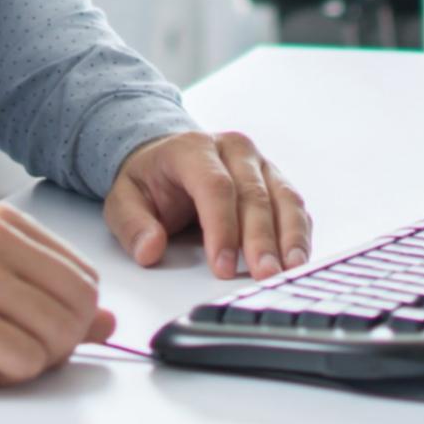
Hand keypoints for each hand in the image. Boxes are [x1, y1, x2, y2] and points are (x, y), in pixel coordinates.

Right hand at [0, 203, 114, 388]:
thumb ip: (46, 296)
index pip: (84, 277)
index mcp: (0, 221)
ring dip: (27, 360)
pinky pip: (26, 361)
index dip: (67, 318)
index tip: (25, 326)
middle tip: (8, 347)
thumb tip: (108, 321)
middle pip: (79, 306)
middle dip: (55, 342)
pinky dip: (5, 374)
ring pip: (58, 335)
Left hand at [104, 130, 312, 281]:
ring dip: (289, 237)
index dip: (222, 228)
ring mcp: (259, 163)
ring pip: (283, 198)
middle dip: (260, 239)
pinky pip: (294, 206)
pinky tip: (299, 258)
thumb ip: (133, 225)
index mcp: (194, 148)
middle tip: (263, 275)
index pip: (214, 186)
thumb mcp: (124, 199)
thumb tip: (149, 249)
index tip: (222, 266)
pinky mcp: (275, 181)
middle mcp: (233, 150)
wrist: (167, 157)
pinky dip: (299, 233)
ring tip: (291, 269)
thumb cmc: (149, 180)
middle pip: (253, 194)